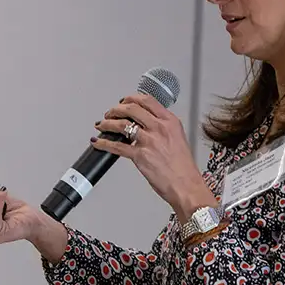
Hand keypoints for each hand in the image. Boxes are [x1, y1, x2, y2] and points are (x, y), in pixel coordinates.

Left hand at [93, 94, 215, 220]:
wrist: (186, 185)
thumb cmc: (183, 167)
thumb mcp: (178, 139)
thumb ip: (163, 129)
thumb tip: (147, 125)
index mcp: (170, 121)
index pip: (147, 100)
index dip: (131, 98)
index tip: (124, 101)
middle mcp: (159, 128)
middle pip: (131, 108)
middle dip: (116, 109)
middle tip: (110, 113)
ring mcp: (149, 141)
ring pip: (121, 124)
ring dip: (107, 123)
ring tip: (102, 125)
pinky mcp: (140, 156)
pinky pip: (116, 146)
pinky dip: (103, 144)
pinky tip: (98, 143)